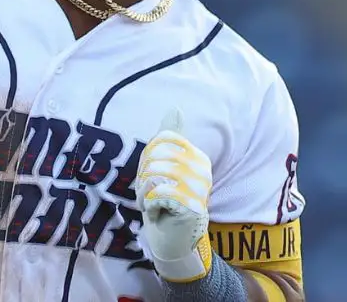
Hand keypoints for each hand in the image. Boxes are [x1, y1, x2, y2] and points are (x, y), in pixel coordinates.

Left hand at [136, 108, 214, 282]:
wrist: (171, 239)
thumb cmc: (165, 201)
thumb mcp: (162, 165)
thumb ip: (170, 137)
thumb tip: (175, 107)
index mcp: (197, 157)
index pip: (162, 139)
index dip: (148, 158)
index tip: (153, 176)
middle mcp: (203, 170)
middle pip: (155, 156)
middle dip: (144, 177)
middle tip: (153, 194)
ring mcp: (200, 188)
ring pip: (154, 175)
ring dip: (145, 194)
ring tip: (155, 203)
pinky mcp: (192, 206)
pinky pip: (157, 193)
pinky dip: (150, 205)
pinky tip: (159, 213)